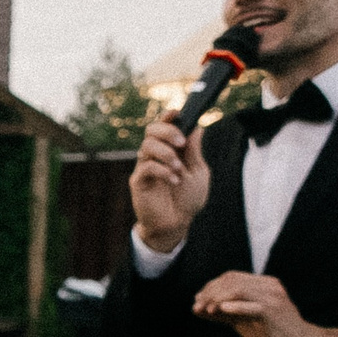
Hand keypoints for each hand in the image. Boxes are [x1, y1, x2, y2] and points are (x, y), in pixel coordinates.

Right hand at [131, 116, 208, 253]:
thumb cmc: (187, 199)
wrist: (176, 223)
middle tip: (181, 143)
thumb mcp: (198, 172)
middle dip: (167, 131)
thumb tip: (196, 128)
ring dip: (166, 154)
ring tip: (179, 169)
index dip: (168, 117)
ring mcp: (145, 167)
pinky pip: (146, 167)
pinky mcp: (138, 181)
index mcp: (170, 150)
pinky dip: (163, 171)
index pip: (165, 127)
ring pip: (147, 146)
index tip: (177, 112)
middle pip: (151, 130)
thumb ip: (195, 152)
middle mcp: (155, 155)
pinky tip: (174, 181)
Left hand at [194, 272, 337, 336]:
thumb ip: (222, 313)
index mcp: (263, 284)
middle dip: (210, 292)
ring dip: (217, 299)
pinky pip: (253, 306)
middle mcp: (268, 286)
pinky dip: (235, 306)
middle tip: (196, 307)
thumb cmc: (271, 333)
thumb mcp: (242, 320)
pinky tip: (220, 310)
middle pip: (232, 280)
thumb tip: (197, 308)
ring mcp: (273, 297)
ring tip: (205, 310)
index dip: (210, 287)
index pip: (231, 277)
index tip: (197, 301)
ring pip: (239, 289)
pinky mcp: (274, 312)